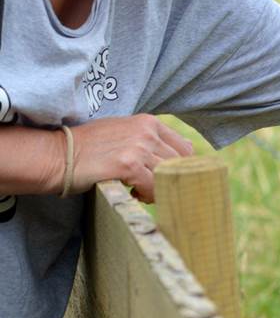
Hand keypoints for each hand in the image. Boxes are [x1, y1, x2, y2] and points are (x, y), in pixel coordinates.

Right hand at [64, 115, 195, 202]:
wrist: (55, 156)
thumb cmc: (87, 148)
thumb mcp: (123, 133)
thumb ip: (150, 140)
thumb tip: (186, 152)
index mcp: (149, 122)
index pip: (185, 148)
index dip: (179, 168)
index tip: (166, 179)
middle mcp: (147, 131)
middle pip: (179, 164)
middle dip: (168, 181)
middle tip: (149, 189)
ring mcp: (139, 146)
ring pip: (167, 176)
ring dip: (156, 189)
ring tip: (138, 191)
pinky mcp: (128, 164)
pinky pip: (152, 186)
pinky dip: (146, 195)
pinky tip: (132, 193)